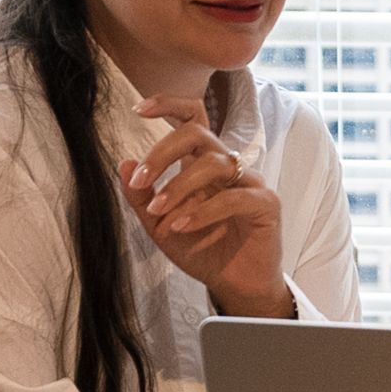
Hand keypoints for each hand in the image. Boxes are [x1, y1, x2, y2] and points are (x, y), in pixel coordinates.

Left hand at [122, 96, 291, 316]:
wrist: (233, 286)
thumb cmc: (203, 251)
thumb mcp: (160, 226)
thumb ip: (141, 198)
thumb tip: (124, 163)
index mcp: (201, 164)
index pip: (192, 119)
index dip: (168, 105)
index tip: (138, 109)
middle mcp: (226, 167)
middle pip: (197, 134)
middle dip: (163, 152)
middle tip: (141, 178)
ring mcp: (249, 182)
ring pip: (213, 164)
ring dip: (178, 187)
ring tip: (159, 212)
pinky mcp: (266, 203)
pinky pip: (233, 198)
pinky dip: (202, 211)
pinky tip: (181, 226)